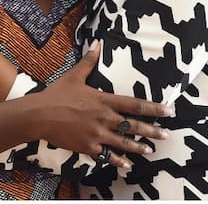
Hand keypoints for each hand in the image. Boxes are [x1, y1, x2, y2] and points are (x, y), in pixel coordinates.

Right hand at [33, 41, 172, 168]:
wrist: (39, 115)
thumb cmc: (57, 94)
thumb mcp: (74, 76)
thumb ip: (88, 61)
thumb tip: (96, 43)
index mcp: (104, 100)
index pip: (134, 105)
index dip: (153, 108)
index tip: (169, 111)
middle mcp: (104, 118)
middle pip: (134, 126)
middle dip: (152, 131)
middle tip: (167, 134)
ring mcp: (97, 134)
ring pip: (123, 142)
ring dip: (139, 147)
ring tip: (151, 150)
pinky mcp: (88, 147)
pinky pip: (107, 155)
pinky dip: (118, 160)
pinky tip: (127, 165)